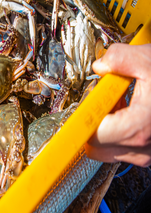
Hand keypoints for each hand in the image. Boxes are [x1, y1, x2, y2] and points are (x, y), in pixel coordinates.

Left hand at [85, 43, 150, 166]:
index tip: (70, 114)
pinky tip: (131, 109)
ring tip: (121, 102)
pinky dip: (119, 130)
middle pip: (95, 145)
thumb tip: (100, 64)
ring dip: (105, 125)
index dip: (78, 120)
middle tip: (102, 99)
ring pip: (108, 148)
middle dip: (92, 121)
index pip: (91, 134)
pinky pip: (123, 147)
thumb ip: (119, 59)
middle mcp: (143, 148)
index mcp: (138, 127)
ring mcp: (149, 153)